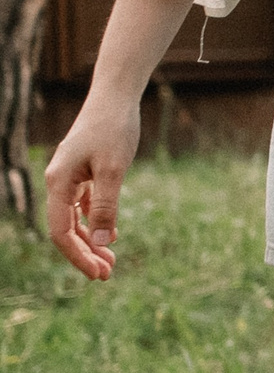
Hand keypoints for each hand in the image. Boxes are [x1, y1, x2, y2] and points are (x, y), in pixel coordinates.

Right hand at [44, 98, 143, 280]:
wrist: (115, 98)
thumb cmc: (114, 129)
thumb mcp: (114, 170)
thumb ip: (106, 206)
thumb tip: (100, 241)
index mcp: (59, 183)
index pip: (61, 231)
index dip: (78, 256)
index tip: (99, 275)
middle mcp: (59, 182)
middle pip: (66, 228)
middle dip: (85, 253)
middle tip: (108, 275)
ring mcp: (71, 177)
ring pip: (75, 218)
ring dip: (91, 240)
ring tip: (111, 261)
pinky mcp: (84, 173)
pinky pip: (85, 205)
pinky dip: (96, 221)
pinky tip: (110, 235)